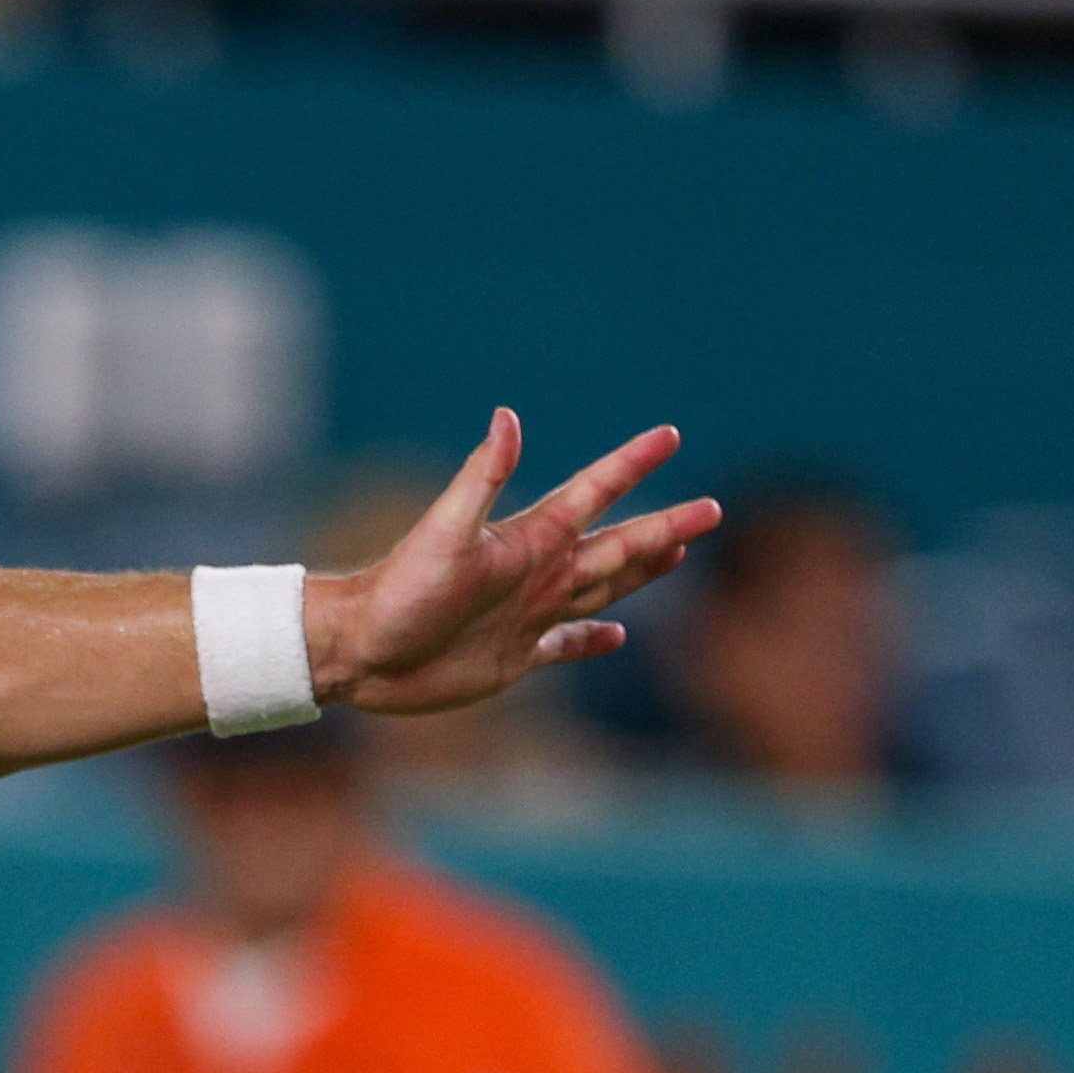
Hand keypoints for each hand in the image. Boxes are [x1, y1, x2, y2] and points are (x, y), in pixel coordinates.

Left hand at [316, 415, 718, 715]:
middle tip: (712, 508)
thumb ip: (481, 478)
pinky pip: (566, 643)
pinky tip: (617, 634)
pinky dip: (592, 638)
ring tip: (679, 550)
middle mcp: (538, 572)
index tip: (669, 435)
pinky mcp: (516, 656)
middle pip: (619, 544)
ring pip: (603, 586)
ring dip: (642, 569)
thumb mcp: (445, 532)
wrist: (361, 651)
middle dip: (666, 526)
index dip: (631, 465)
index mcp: (529, 539)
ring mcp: (530, 614)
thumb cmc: (398, 591)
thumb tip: (507, 416)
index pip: (594, 493)